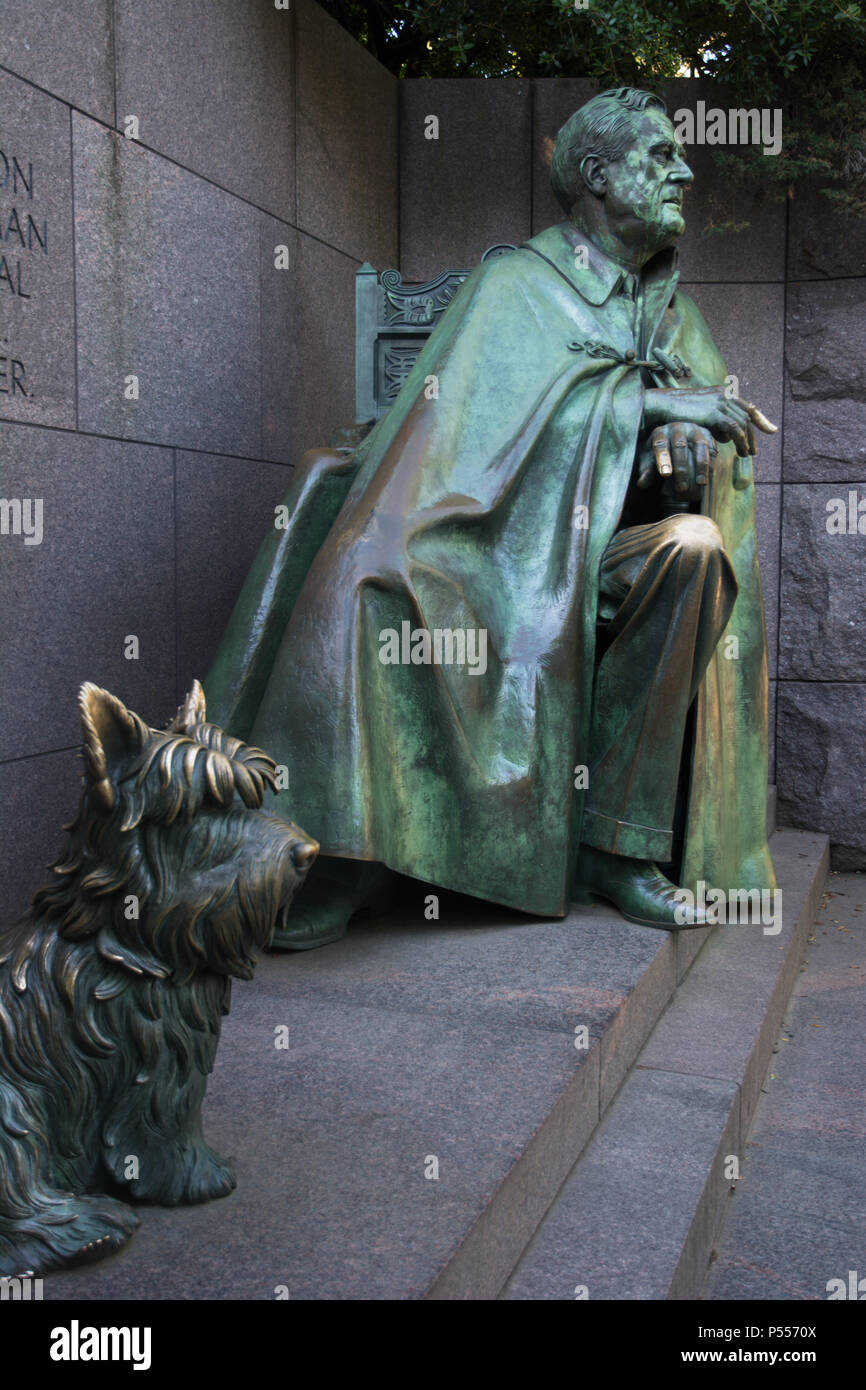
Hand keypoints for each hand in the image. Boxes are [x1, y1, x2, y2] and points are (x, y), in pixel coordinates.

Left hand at [637, 422, 715, 498]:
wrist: (675, 441)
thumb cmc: (659, 454)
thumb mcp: (649, 461)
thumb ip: (646, 471)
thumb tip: (642, 484)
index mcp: (659, 432)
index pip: (660, 444)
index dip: (663, 459)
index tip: (666, 474)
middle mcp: (677, 427)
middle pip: (680, 446)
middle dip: (682, 468)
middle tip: (681, 488)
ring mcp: (694, 429)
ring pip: (700, 445)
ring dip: (701, 466)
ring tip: (700, 484)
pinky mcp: (708, 434)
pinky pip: (712, 448)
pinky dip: (712, 462)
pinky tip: (709, 476)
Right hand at [644, 387, 776, 458]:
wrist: (662, 405)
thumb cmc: (675, 411)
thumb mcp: (698, 413)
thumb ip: (713, 419)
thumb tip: (725, 434)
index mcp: (721, 393)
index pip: (746, 406)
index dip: (760, 418)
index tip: (769, 430)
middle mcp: (724, 395)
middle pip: (747, 416)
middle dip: (754, 434)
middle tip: (753, 451)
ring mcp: (720, 402)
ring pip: (743, 423)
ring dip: (747, 441)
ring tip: (746, 455)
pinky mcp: (715, 412)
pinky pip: (734, 428)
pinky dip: (741, 441)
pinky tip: (741, 451)